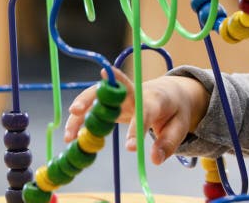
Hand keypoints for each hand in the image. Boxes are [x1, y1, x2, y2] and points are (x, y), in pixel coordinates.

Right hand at [64, 67, 209, 164]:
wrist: (170, 92)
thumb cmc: (174, 110)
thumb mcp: (180, 125)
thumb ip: (168, 142)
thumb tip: (154, 160)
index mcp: (156, 99)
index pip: (145, 112)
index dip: (138, 129)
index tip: (130, 148)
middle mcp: (135, 93)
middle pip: (113, 89)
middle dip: (94, 96)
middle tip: (76, 110)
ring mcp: (121, 94)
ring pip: (97, 95)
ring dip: (81, 110)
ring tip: (69, 136)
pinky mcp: (111, 101)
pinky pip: (93, 105)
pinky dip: (81, 118)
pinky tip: (72, 136)